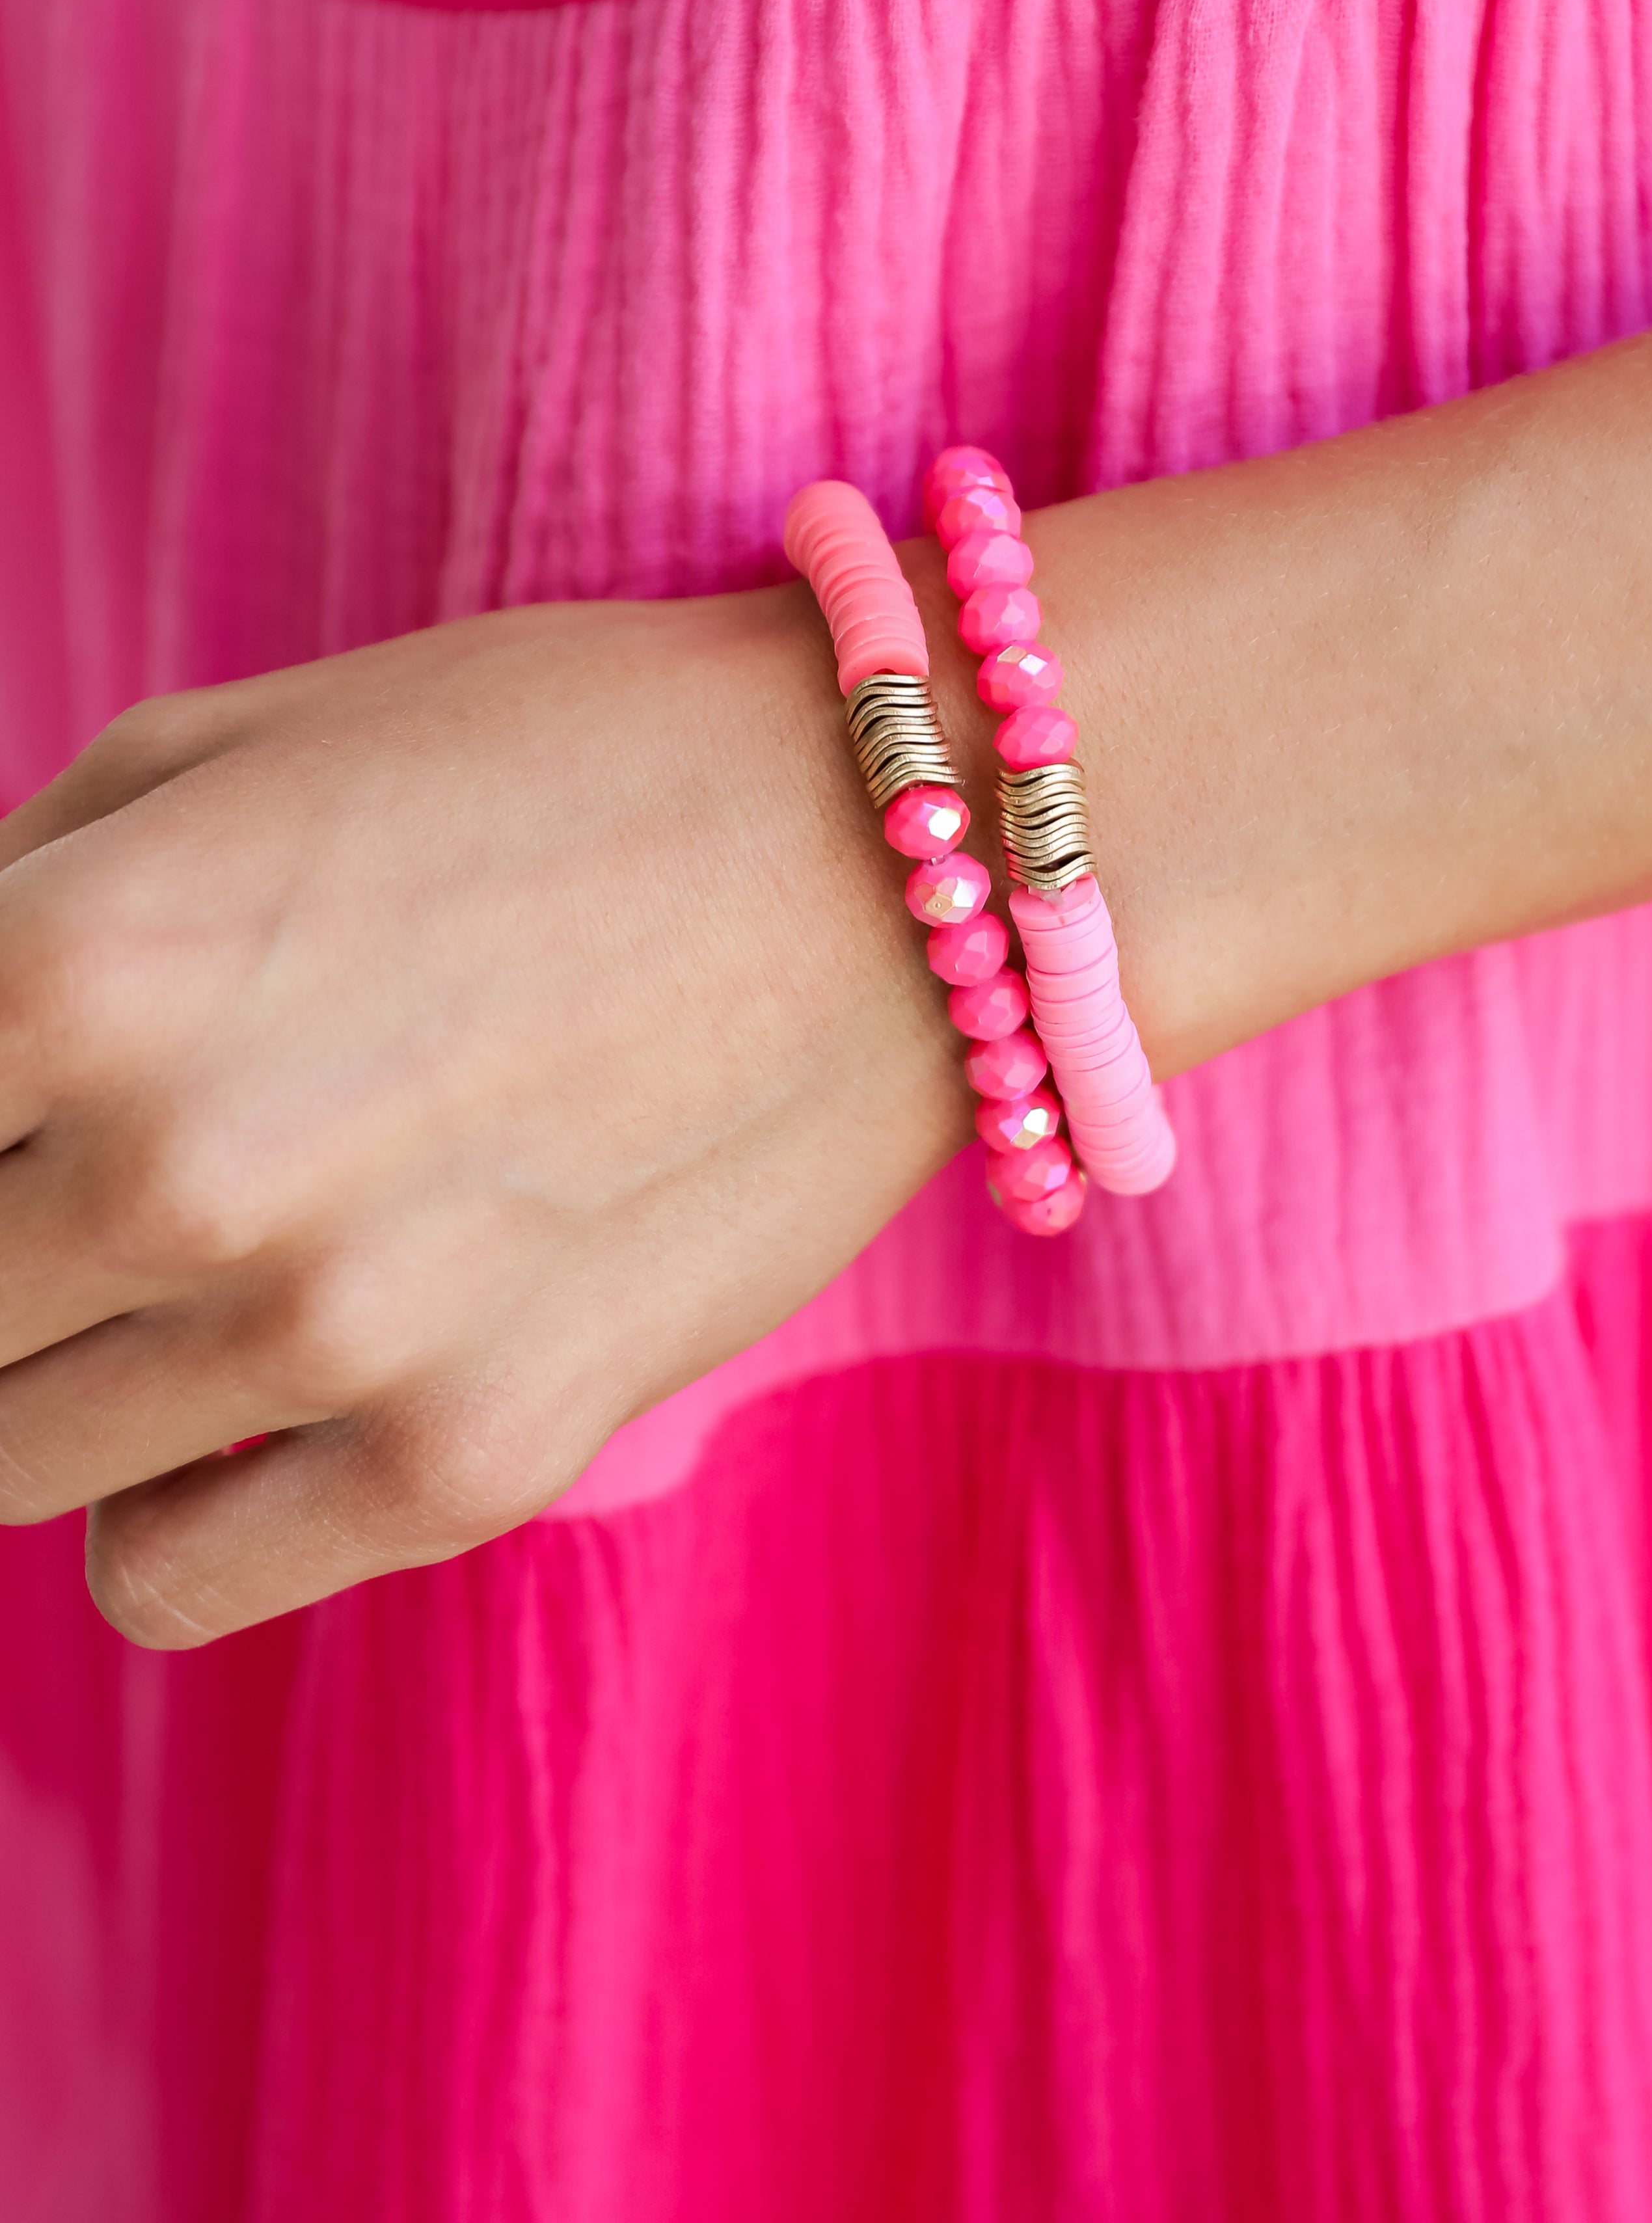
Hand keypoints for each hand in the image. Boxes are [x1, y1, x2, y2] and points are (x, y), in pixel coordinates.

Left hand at [0, 593, 972, 1643]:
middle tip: (90, 1180)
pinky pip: (153, 1580)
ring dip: (71, 1363)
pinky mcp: (465, 1460)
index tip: (21, 1121)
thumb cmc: (551, 755)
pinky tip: (255, 1394)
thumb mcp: (220, 746)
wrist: (888, 850)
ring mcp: (324, 1336)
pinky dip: (163, 1506)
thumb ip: (11, 903)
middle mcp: (169, 1166)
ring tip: (207, 1252)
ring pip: (9, 1456)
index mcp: (69, 955)